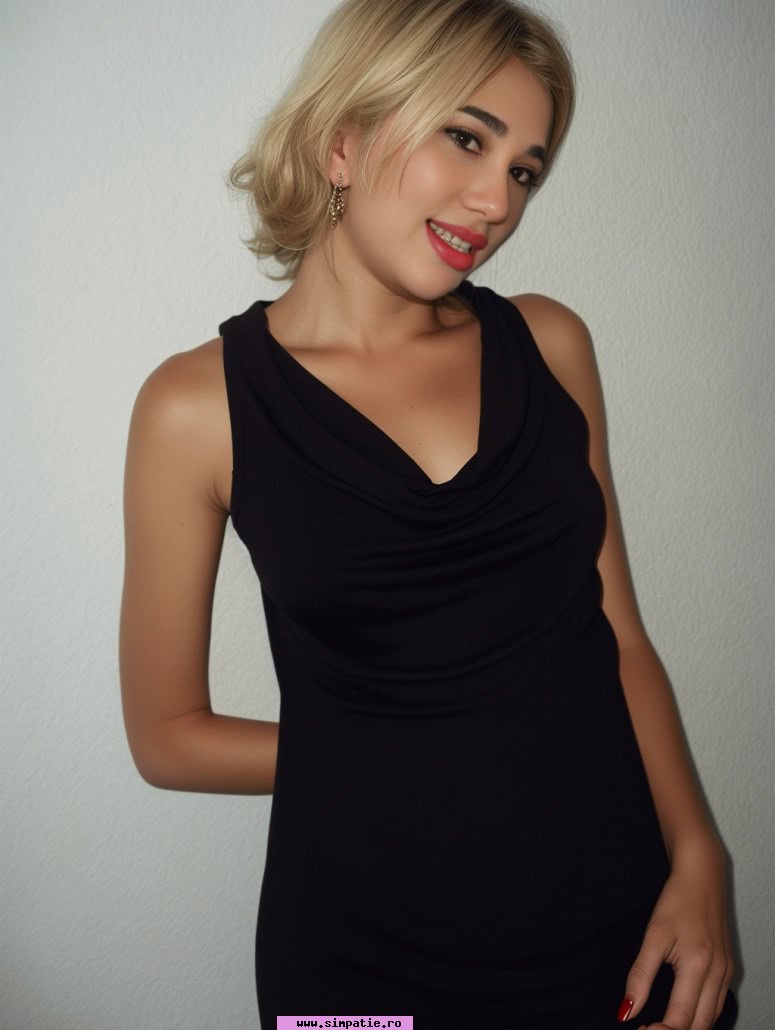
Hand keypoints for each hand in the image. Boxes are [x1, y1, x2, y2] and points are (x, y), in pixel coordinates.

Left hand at [620, 836, 733, 1028]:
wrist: (703, 874)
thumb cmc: (677, 900)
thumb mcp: (653, 935)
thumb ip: (640, 975)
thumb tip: (626, 1010)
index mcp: (699, 966)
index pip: (681, 1019)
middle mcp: (718, 973)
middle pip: (700, 1025)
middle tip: (646, 1029)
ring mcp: (726, 972)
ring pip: (711, 1018)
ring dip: (688, 1027)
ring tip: (659, 1024)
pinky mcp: (728, 967)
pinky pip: (717, 1004)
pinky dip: (700, 1015)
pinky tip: (682, 1011)